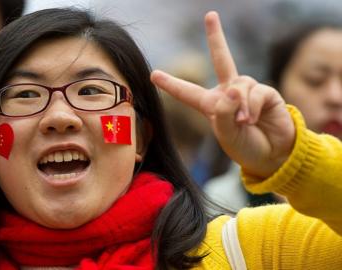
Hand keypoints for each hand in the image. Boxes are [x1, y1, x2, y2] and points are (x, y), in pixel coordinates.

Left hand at [150, 11, 294, 178]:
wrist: (272, 155)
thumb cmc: (244, 146)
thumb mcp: (225, 134)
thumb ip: (223, 113)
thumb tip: (232, 87)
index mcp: (211, 105)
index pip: (188, 92)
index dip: (171, 84)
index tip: (153, 74)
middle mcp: (228, 92)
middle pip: (222, 58)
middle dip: (216, 36)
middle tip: (210, 15)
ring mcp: (247, 90)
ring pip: (238, 86)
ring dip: (239, 107)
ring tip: (244, 123)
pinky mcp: (266, 93)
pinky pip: (255, 93)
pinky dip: (251, 108)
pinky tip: (253, 120)